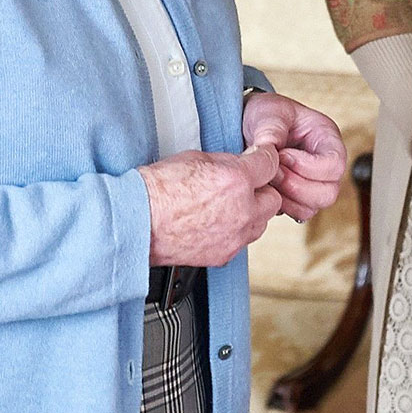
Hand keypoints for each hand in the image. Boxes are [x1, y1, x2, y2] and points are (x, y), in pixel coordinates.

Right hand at [139, 145, 282, 265]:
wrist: (138, 221)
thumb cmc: (158, 189)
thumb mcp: (195, 158)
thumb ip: (227, 162)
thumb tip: (241, 163)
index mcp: (236, 180)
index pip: (270, 164)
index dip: (263, 158)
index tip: (259, 160)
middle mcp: (242, 210)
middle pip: (273, 198)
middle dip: (261, 190)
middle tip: (243, 185)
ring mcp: (235, 236)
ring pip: (261, 223)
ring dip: (251, 213)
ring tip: (228, 206)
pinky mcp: (225, 254)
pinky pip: (242, 240)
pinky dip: (235, 231)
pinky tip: (216, 223)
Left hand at [241, 92, 345, 221]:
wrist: (249, 125)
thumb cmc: (266, 114)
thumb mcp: (269, 111)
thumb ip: (271, 129)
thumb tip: (269, 150)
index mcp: (326, 138)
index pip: (335, 164)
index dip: (309, 166)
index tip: (283, 155)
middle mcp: (325, 164)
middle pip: (328, 192)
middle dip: (296, 186)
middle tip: (274, 170)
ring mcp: (314, 183)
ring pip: (313, 207)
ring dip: (287, 197)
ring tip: (269, 177)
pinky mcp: (299, 197)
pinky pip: (298, 213)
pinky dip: (282, 205)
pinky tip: (268, 187)